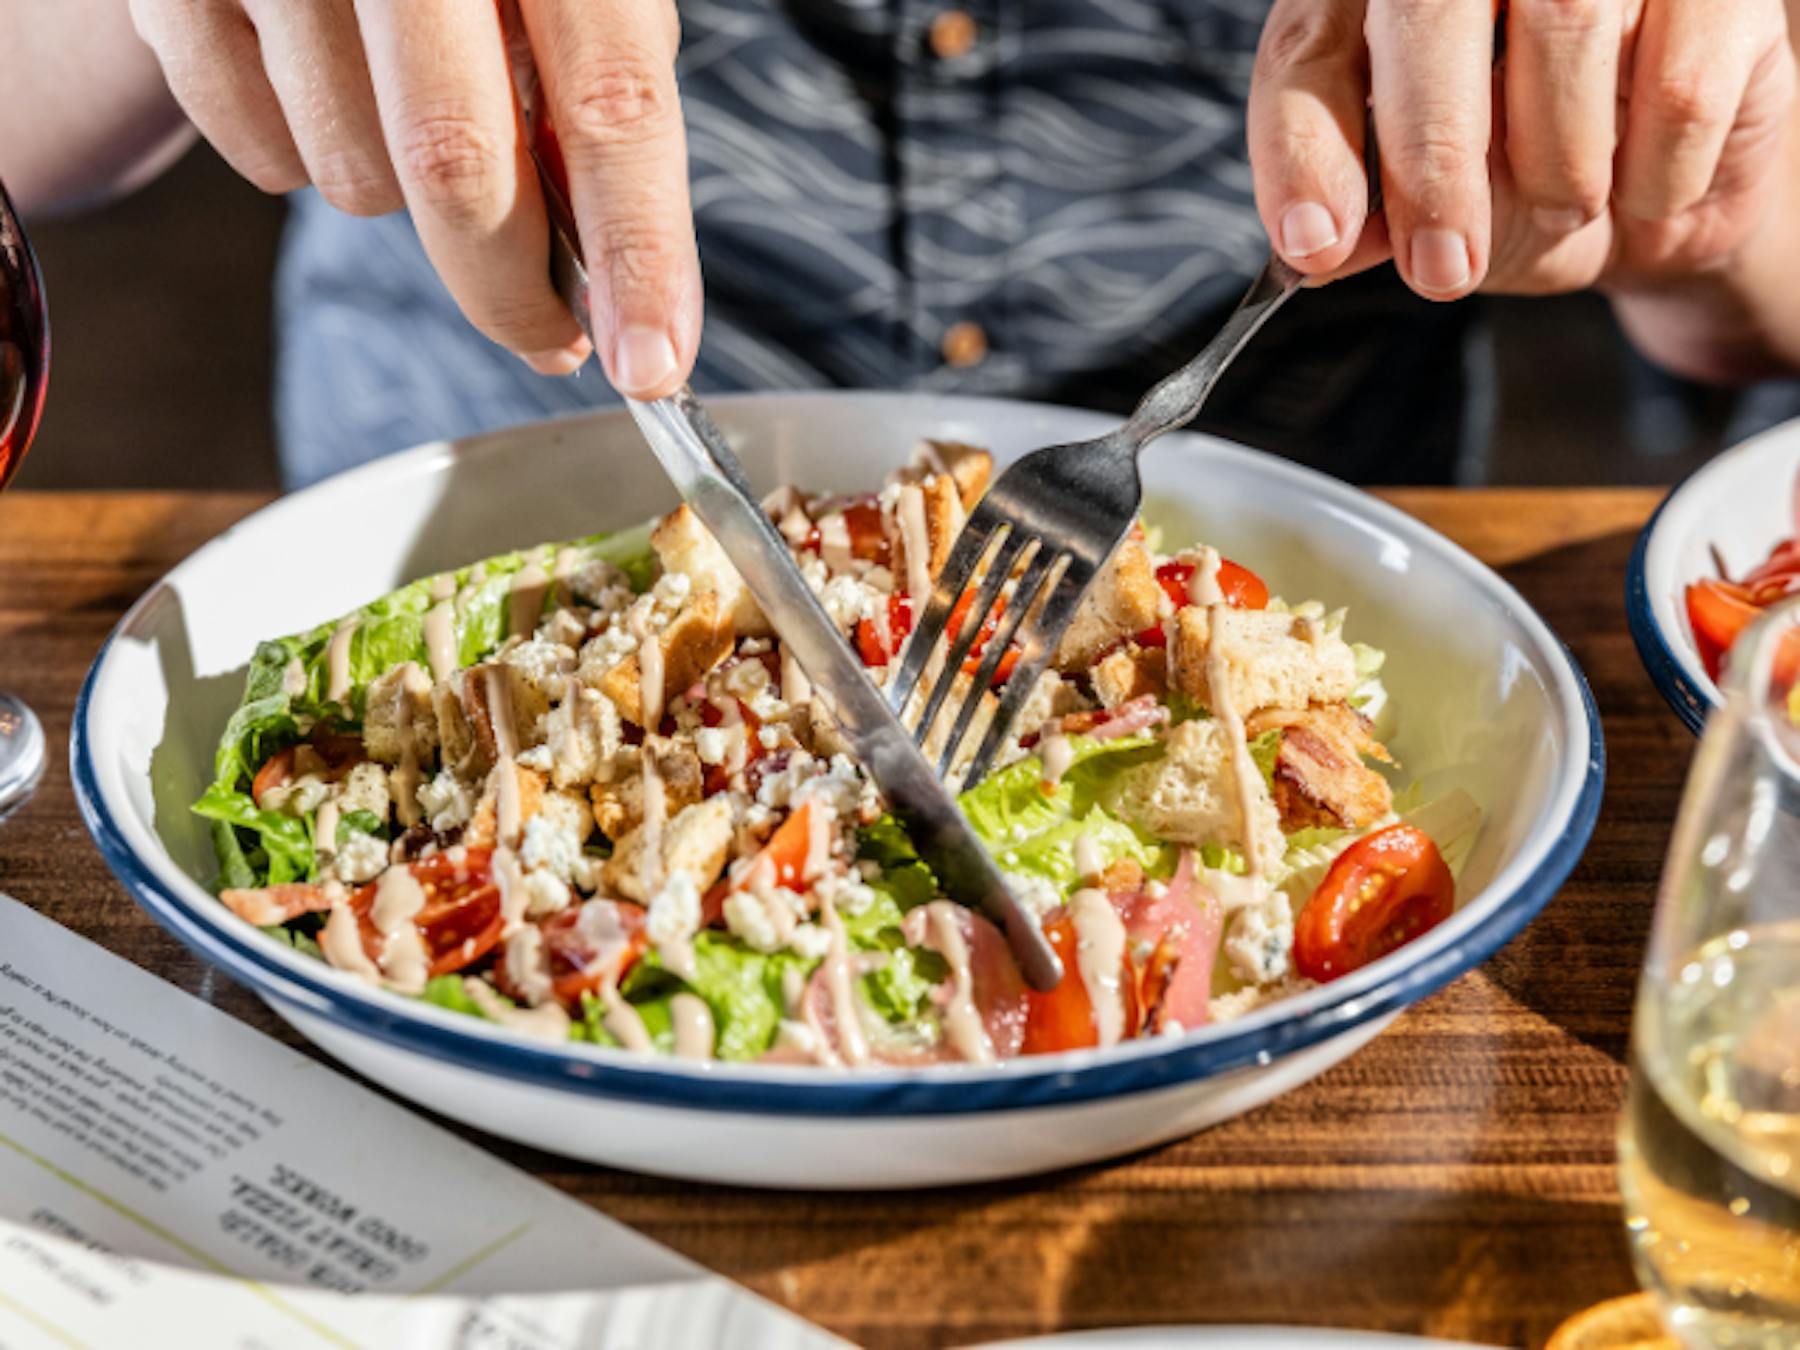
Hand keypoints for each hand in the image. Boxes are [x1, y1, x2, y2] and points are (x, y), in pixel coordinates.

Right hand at [128, 0, 698, 395]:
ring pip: (357, 178)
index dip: (640, 250)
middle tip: (550, 337)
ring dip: (402, 197)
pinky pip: (264, 158)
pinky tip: (320, 82)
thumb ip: (598, 98)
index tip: (652, 362)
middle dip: (509, 290)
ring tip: (405, 109)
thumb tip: (613, 275)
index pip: (611, 102)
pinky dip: (307, 157)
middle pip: (457, 167)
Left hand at [1247, 0, 1797, 302]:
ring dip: (1561, 172)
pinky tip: (1643, 184)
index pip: (1309, 49)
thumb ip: (1366, 219)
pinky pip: (1678, 89)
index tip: (1314, 245)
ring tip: (1569, 207)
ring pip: (1568, 32)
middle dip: (1432, 161)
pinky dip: (1655, 175)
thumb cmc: (1521, 181)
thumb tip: (1319, 244)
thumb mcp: (1425, 215)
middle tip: (1440, 267)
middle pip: (1431, 13)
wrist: (1654, 193)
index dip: (1304, 148)